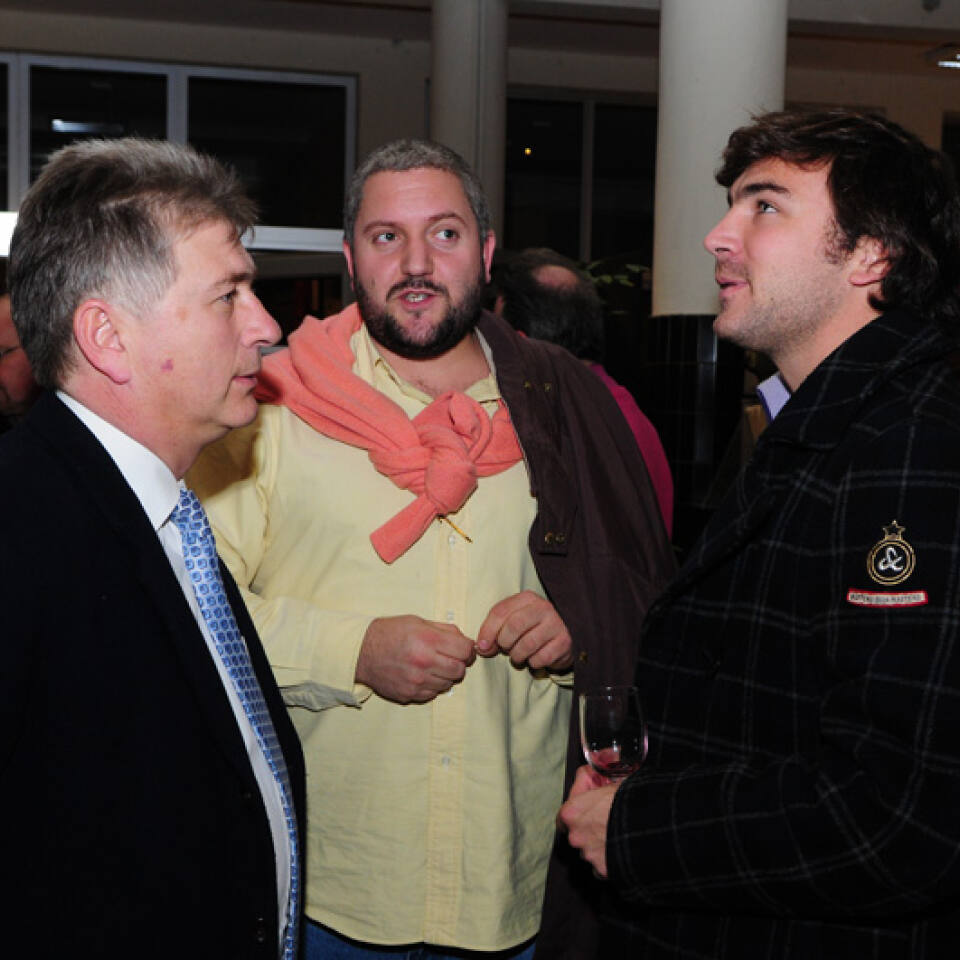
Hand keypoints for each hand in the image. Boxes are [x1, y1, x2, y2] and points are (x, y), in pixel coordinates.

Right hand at [356, 615, 475, 703]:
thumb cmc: (390, 633)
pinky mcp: (408, 695)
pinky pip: (432, 694)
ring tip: (433, 665)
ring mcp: (416, 681)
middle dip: (459, 663)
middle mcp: (423, 662)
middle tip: (450, 657)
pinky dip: (432, 686)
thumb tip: (466, 641)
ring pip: (448, 684)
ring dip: (445, 676)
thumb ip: (445, 630)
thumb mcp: (418, 622)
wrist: (361, 651)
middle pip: (460, 670)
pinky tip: (422, 675)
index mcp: (427, 640)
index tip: (464, 649)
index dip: (468, 649)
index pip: (465, 650)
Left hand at [475, 591, 572, 669]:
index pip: (500, 612)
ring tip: (519, 655)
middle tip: (505, 649)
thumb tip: (482, 647)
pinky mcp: (565, 642)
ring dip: (517, 655)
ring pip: (527, 644)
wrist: (563, 636)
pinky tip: (534, 657)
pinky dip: (532, 662)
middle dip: (504, 643)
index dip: (488, 631)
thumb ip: (495, 629)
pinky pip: (541, 658)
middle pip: (514, 626)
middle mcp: (543, 607)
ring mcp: (556, 624)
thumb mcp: (512, 621)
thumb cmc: (531, 629)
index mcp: (527, 598)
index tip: (482, 646)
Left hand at [557, 765, 618, 878]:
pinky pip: (601, 866)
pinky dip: (608, 860)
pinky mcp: (603, 870)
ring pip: (589, 849)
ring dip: (599, 843)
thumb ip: (594, 780)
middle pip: (577, 832)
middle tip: (606, 818)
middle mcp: (575, 836)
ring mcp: (588, 855)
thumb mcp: (610, 780)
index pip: (564, 813)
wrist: (651, 827)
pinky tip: (620, 850)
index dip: (578, 808)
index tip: (588, 805)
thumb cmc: (629, 802)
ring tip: (617, 834)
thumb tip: (590, 774)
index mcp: (572, 812)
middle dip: (589, 826)